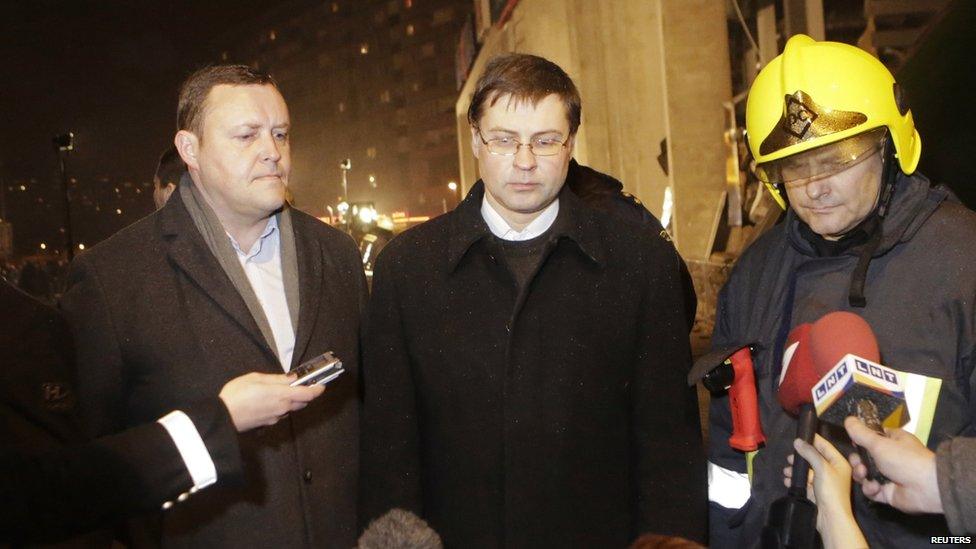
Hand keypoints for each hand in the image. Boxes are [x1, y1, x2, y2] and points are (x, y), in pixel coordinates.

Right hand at [219, 372, 324, 431]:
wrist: (222, 417)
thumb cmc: (237, 394)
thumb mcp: (256, 378)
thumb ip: (277, 379)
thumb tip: (292, 378)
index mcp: (282, 395)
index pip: (308, 394)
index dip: (318, 389)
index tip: (322, 384)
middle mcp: (282, 408)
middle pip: (302, 402)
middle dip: (305, 394)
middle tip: (302, 385)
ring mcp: (275, 417)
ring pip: (291, 408)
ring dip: (293, 401)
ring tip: (283, 391)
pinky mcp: (267, 423)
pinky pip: (280, 414)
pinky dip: (281, 407)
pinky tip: (270, 400)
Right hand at [783, 434, 867, 548]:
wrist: (830, 517)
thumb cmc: (831, 490)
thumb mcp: (822, 468)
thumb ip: (810, 453)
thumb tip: (798, 441)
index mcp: (839, 463)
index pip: (825, 446)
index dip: (813, 440)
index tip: (799, 435)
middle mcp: (832, 470)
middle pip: (814, 458)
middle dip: (800, 457)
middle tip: (789, 457)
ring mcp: (823, 481)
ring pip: (807, 470)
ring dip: (795, 470)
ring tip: (786, 471)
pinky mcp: (815, 490)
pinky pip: (803, 481)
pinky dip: (795, 480)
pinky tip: (788, 480)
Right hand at [844, 416, 941, 513]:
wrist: (926, 487)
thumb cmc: (904, 459)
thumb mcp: (879, 443)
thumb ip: (860, 433)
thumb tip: (847, 419)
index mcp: (893, 441)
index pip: (872, 437)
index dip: (861, 440)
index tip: (853, 442)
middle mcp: (891, 457)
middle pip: (864, 457)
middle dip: (857, 460)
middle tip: (858, 462)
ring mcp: (889, 476)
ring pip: (865, 474)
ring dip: (861, 474)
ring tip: (864, 475)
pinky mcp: (888, 493)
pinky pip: (872, 490)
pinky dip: (871, 489)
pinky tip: (875, 487)